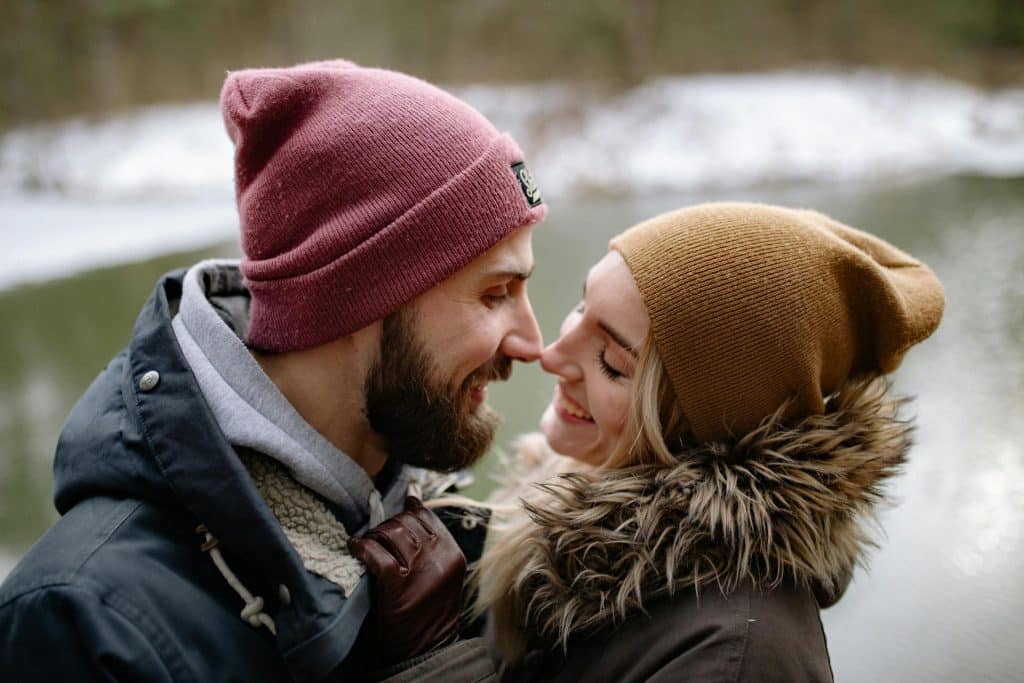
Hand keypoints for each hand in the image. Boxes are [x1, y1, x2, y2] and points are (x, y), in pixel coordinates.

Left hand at [348, 496, 466, 665]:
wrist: (426, 652)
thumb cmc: (430, 613)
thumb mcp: (443, 576)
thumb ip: (432, 544)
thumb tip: (412, 502)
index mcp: (453, 554)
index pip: (426, 516)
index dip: (407, 513)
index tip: (397, 515)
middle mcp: (439, 558)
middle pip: (406, 522)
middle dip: (387, 526)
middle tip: (377, 538)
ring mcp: (419, 570)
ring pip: (391, 533)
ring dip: (374, 535)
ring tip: (367, 544)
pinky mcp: (397, 585)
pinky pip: (376, 553)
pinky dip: (362, 548)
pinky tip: (355, 548)